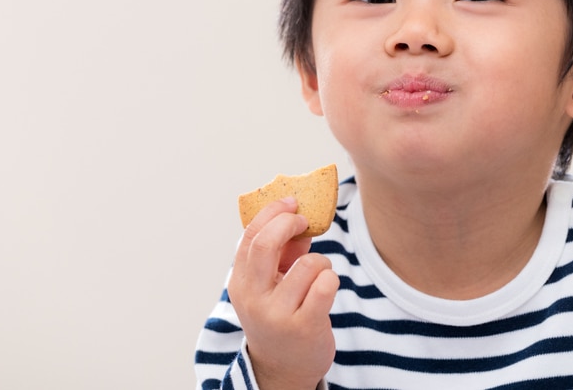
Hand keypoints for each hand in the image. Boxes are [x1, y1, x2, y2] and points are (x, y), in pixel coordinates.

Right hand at [228, 197, 339, 389]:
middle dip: (290, 222)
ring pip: (309, 263)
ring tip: (318, 276)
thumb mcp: (270, 285)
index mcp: (241, 283)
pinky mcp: (305, 326)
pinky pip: (326, 283)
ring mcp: (278, 314)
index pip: (250, 236)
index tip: (291, 203)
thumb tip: (299, 218)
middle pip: (267, 242)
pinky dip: (332, 278)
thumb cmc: (279, 316)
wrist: (283, 368)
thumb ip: (281, 253)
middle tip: (305, 221)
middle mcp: (254, 298)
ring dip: (321, 262)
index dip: (272, 212)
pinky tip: (326, 289)